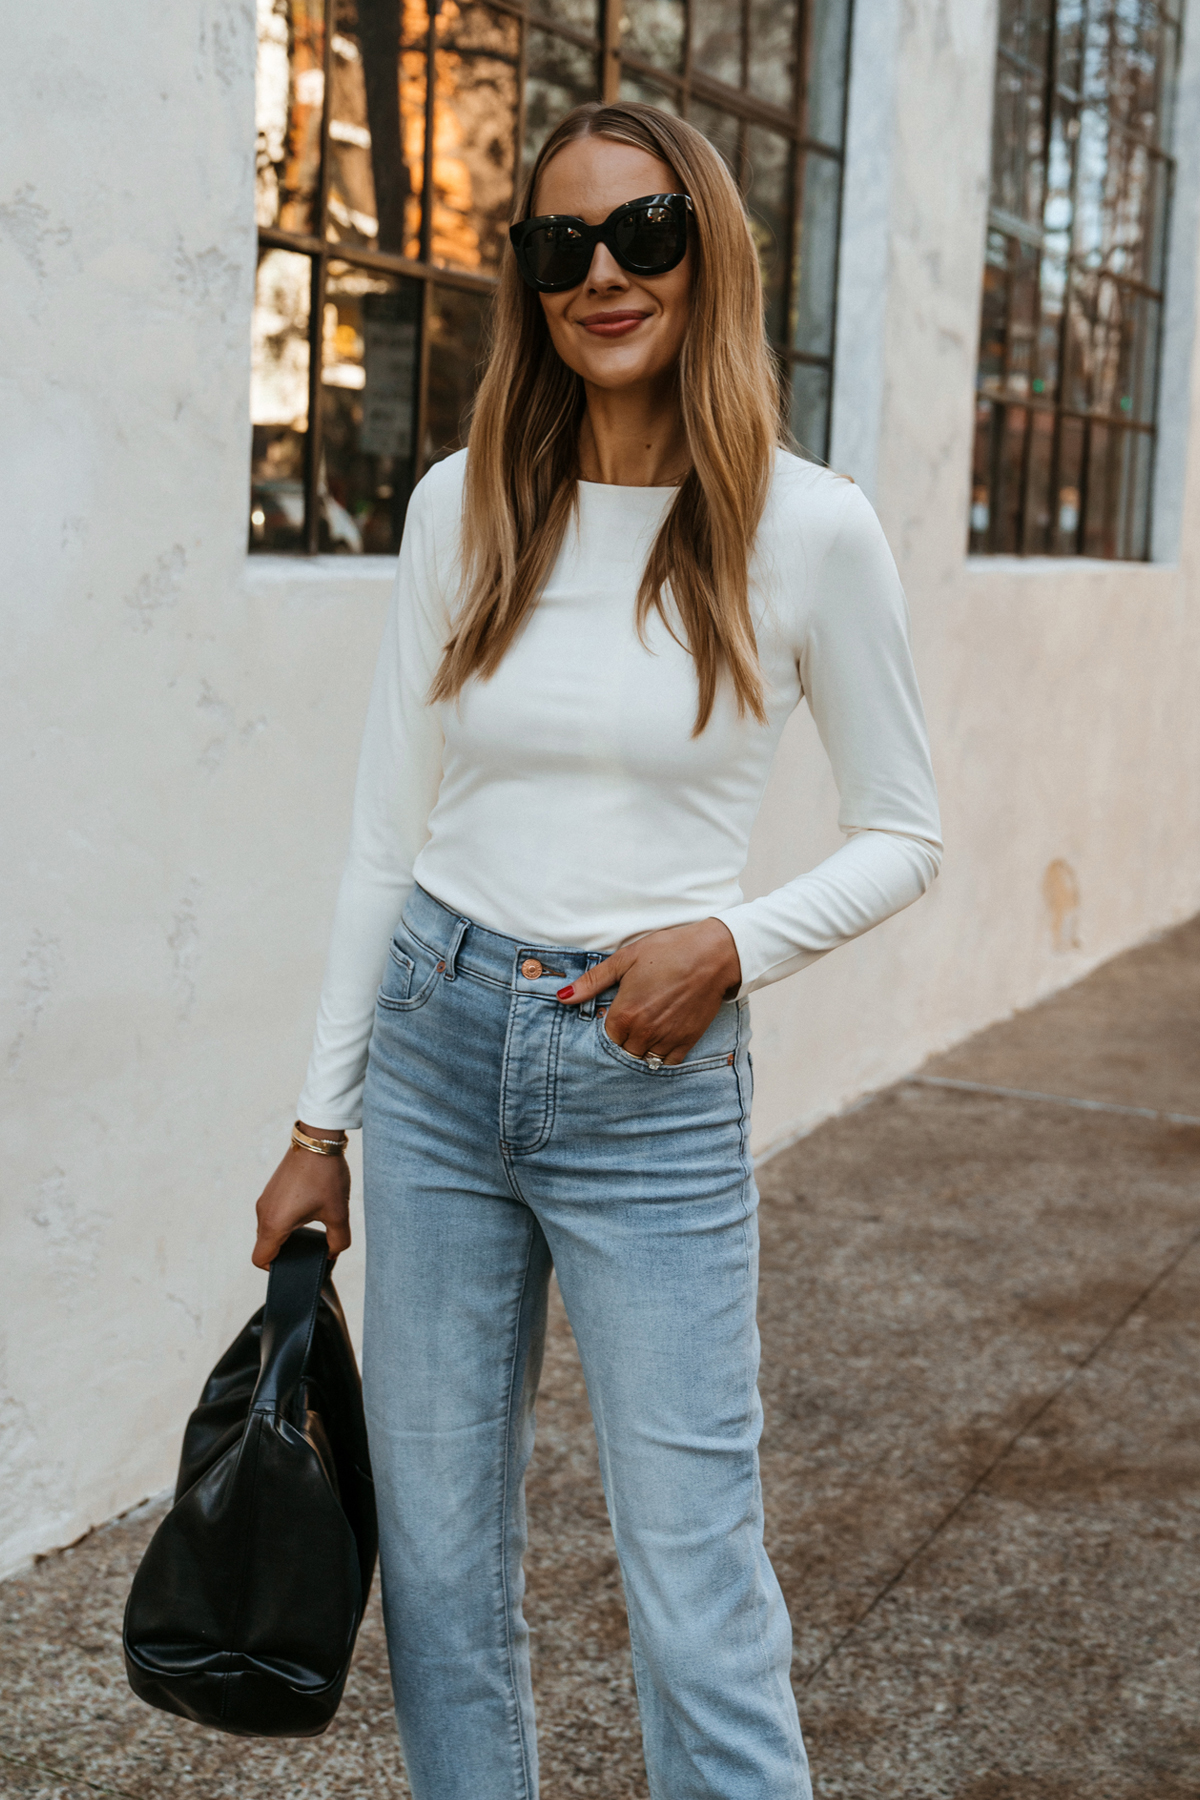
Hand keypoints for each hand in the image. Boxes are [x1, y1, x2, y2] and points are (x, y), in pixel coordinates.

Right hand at [252, 1123, 350, 1269]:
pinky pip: (273, 1213)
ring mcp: (266, 1199)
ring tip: (311, 1228)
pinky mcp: (271, 1189)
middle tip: (308, 1249)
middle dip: (284, 1252)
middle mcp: (264, 1212)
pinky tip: (308, 1212)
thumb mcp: (339, 1213)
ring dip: (285, 1234)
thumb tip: (332, 1253)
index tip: (294, 1264)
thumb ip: (338, 1242)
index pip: (260, 1259)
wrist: (317, 1140)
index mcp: (275, 1223)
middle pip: (265, 1245)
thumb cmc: (325, 1175)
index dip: (275, 1269)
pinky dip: (285, 1220)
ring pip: (269, 1229)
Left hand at [557, 918, 740, 1065]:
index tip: (618, 1011)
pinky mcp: (687, 1041)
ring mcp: (667, 1039)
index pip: (606, 1037)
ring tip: (648, 1025)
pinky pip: (668, 1061)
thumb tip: (562, 997)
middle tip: (634, 1017)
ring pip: (644, 1058)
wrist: (712, 955)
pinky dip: (662, 1053)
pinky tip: (662, 1035)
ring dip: (642, 1046)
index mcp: (625, 1014)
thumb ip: (593, 982)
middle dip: (625, 1037)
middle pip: (624, 1050)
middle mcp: (644, 1032)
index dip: (610, 1024)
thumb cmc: (667, 951)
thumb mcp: (625, 959)